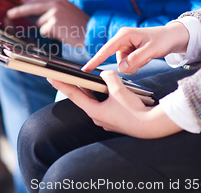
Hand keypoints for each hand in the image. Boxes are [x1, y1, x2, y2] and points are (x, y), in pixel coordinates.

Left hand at [7, 0, 88, 46]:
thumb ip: (52, 10)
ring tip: (62, 31)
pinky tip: (63, 34)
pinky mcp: (54, 22)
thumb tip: (36, 13)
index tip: (21, 1)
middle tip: (9, 13)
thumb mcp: (68, 13)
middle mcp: (56, 3)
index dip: (29, 1)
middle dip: (19, 10)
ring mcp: (55, 12)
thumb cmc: (80, 26)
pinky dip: (52, 35)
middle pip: (32, 7)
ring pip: (40, 24)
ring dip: (48, 29)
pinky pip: (45, 31)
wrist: (92, 33)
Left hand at [48, 71, 181, 138]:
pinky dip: (100, 95)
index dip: (61, 84)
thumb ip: (109, 77)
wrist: (151, 127)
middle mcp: (97, 117)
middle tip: (62, 74)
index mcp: (94, 111)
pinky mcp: (114, 119)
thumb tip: (105, 74)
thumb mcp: (119, 88)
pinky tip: (102, 87)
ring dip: (88, 89)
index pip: (73, 94)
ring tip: (80, 77)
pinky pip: (103, 104)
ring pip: (93, 100)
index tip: (50, 76)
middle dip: (73, 85)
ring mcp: (105, 119)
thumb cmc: (134, 109)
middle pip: (82, 97)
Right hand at [82, 23, 189, 73]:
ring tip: (147, 56)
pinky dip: (137, 64)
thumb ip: (136, 59)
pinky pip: (128, 64)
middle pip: (118, 61)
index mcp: (124, 35)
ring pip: (123, 64)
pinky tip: (145, 57)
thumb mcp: (152, 50)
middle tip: (146, 58)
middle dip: (131, 64)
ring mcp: (125, 46)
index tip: (85, 69)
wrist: (173, 37)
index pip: (106, 50)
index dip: (95, 60)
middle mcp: (121, 39)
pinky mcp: (128, 51)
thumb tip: (121, 68)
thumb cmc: (163, 40)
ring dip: (136, 65)